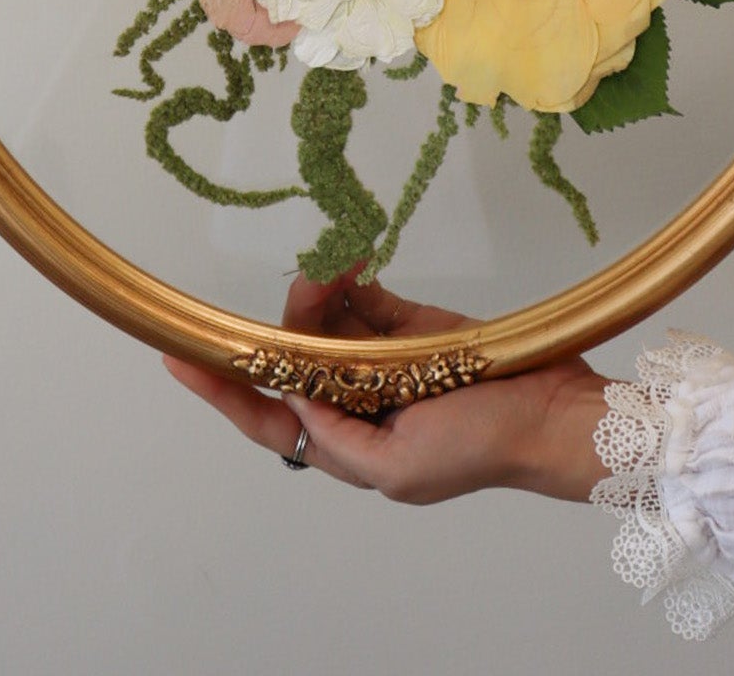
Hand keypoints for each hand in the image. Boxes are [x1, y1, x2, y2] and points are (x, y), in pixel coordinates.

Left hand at [164, 270, 608, 504]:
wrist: (554, 409)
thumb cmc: (481, 446)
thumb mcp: (399, 466)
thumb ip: (340, 437)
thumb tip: (295, 399)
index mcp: (350, 446)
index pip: (271, 417)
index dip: (225, 389)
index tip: (180, 357)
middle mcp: (358, 403)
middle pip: (298, 359)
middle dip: (292, 323)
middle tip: (307, 287)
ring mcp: (385, 362)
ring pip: (328, 325)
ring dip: (320, 296)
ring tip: (333, 269)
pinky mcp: (413, 327)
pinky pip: (366, 302)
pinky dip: (351, 282)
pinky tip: (350, 266)